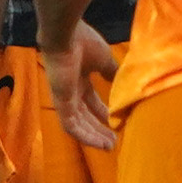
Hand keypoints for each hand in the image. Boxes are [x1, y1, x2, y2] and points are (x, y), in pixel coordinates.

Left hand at [45, 23, 119, 152]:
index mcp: (79, 78)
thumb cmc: (84, 43)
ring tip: (109, 147)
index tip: (117, 123)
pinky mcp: (60, 103)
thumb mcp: (104, 60)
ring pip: (78, 124)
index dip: (102, 113)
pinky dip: (85, 136)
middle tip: (114, 142)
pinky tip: (99, 144)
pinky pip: (71, 126)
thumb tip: (122, 83)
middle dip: (99, 128)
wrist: (66, 35)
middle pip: (85, 115)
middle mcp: (70, 90)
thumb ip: (111, 73)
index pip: (91, 101)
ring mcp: (64, 97)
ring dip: (93, 136)